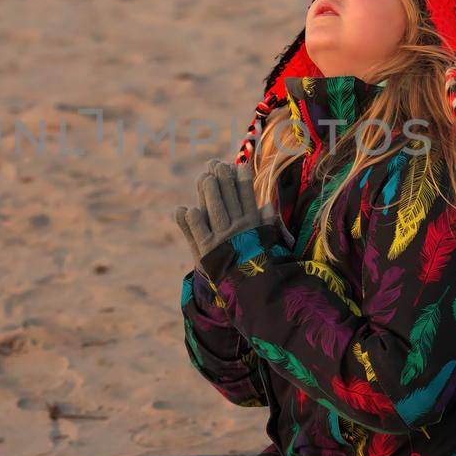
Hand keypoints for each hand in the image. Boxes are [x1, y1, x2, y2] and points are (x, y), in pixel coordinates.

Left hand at [174, 159, 290, 271]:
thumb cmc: (257, 263)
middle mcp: (238, 230)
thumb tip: (268, 204)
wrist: (248, 291)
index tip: (240, 164)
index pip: (248, 198)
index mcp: (253, 226)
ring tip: (205, 177)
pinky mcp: (206, 251)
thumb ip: (265, 224)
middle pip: (229, 199)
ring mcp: (222, 239)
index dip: (243, 180)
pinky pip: (198, 230)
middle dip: (224, 179)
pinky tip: (187, 208)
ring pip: (214, 209)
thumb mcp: (265, 243)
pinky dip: (192, 219)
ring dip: (208, 191)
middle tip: (218, 164)